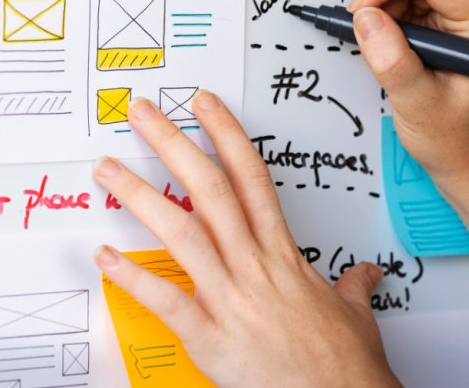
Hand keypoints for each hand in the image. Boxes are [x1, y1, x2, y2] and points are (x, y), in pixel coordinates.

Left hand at [93, 92, 400, 387]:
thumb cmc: (342, 364)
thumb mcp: (354, 313)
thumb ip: (351, 285)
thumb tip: (363, 273)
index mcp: (281, 253)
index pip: (251, 176)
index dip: (225, 134)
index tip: (204, 105)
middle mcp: (252, 265)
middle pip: (208, 188)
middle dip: (172, 144)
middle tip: (142, 114)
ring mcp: (229, 297)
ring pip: (180, 231)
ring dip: (139, 196)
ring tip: (108, 170)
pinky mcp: (209, 335)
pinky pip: (164, 299)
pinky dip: (131, 278)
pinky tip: (105, 258)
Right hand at [348, 0, 468, 196]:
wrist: (465, 159)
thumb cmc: (455, 138)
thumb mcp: (417, 102)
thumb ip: (391, 59)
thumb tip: (365, 18)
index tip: (359, 12)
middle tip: (360, 29)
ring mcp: (458, 18)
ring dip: (380, 8)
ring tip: (374, 45)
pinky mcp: (441, 26)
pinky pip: (405, 3)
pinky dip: (383, 18)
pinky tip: (381, 44)